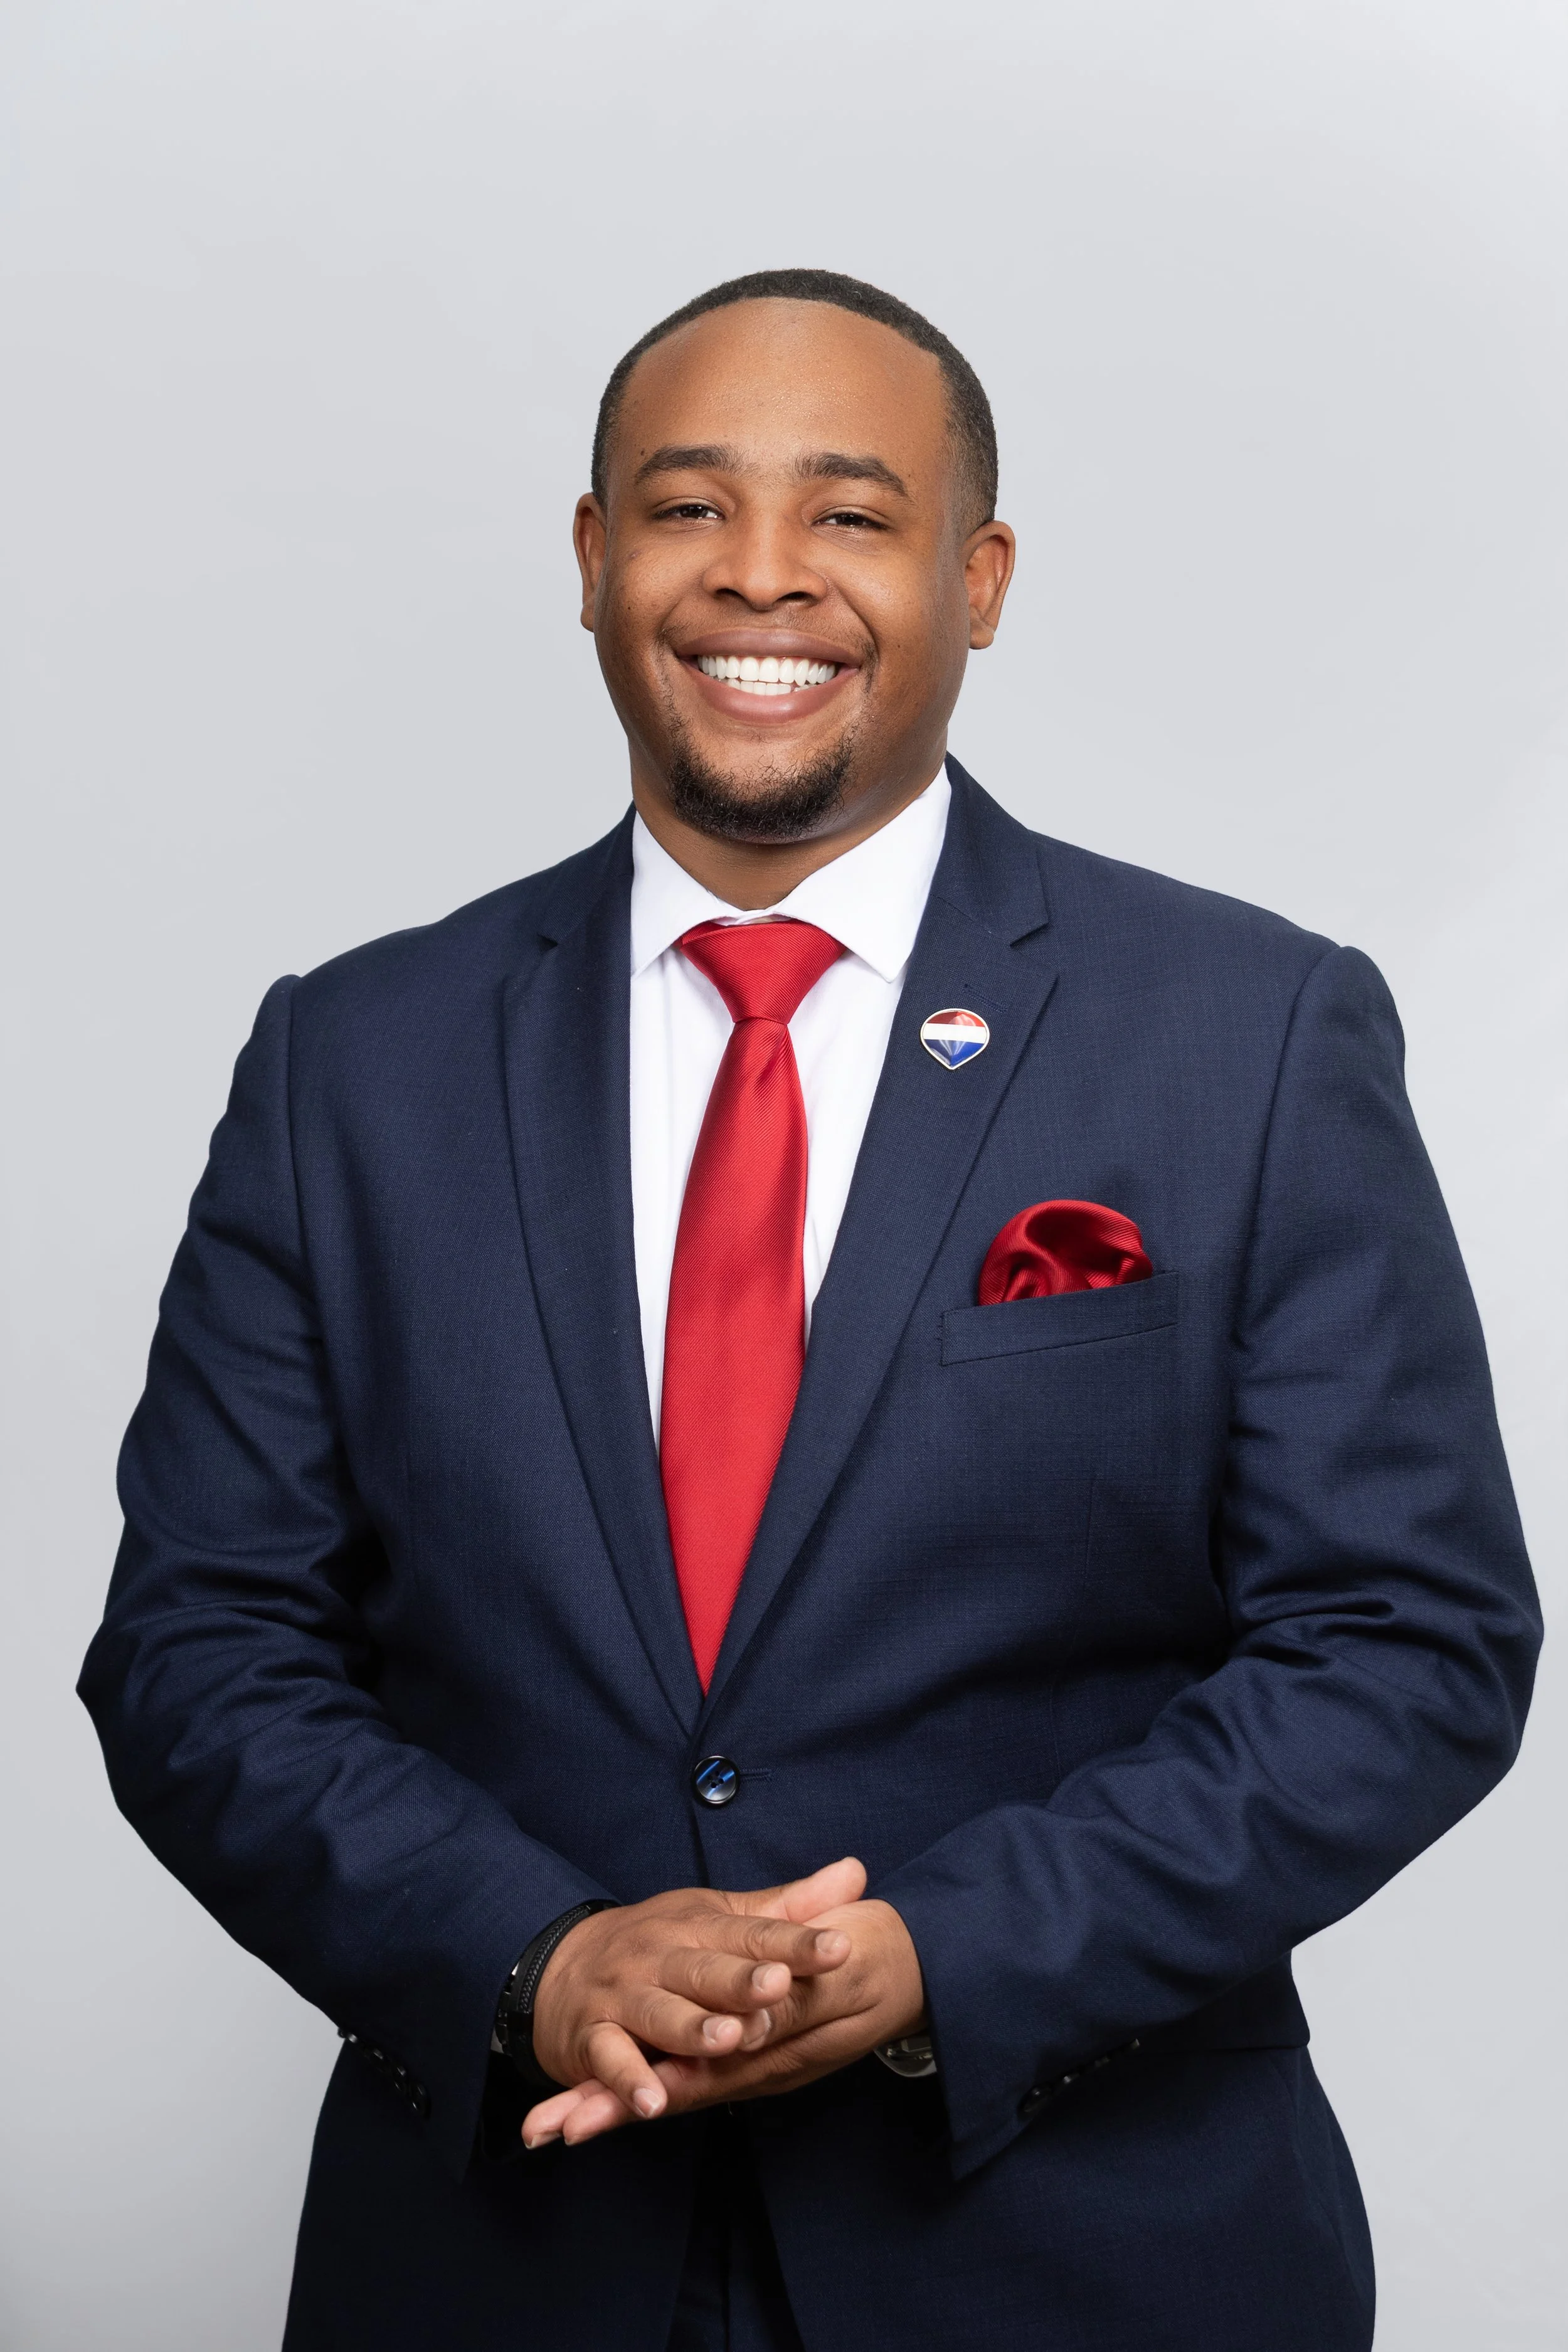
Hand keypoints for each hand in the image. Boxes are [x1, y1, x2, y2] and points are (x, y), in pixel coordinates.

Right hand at [524, 1890, 924, 2148]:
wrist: (559, 1965)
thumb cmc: (660, 1945)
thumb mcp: (720, 1917)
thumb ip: (788, 1908)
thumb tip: (857, 1874)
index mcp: (699, 1925)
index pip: (755, 1932)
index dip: (797, 1941)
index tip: (841, 1946)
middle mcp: (661, 1955)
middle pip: (706, 1969)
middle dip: (742, 1980)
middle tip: (779, 1988)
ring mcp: (623, 1994)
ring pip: (660, 2012)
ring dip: (690, 2028)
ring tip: (725, 2040)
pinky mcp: (591, 2036)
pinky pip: (609, 2059)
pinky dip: (627, 2080)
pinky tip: (652, 2101)